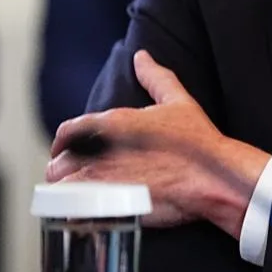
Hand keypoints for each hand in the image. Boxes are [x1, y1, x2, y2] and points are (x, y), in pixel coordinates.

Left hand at [47, 51, 271, 235]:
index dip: (64, 144)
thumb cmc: (199, 143)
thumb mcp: (179, 102)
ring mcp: (100, 179)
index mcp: (112, 123)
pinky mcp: (106, 205)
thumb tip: (142, 57)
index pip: (68, 132)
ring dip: (66, 194)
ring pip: (60, 189)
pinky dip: (74, 213)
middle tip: (77, 181)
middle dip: (64, 173)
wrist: (213, 177)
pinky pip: (72, 211)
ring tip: (80, 201)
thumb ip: (156, 78)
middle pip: (57, 165)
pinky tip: (89, 214)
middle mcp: (99, 150)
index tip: (68, 153)